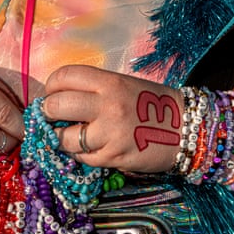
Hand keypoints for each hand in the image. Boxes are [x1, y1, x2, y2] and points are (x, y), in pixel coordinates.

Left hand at [43, 65, 183, 172]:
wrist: (186, 128)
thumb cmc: (152, 104)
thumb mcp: (124, 85)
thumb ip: (94, 90)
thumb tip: (59, 100)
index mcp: (109, 82)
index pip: (64, 76)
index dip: (51, 86)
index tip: (52, 93)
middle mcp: (106, 105)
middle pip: (56, 105)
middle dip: (48, 112)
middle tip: (53, 116)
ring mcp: (109, 133)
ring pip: (63, 137)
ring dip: (62, 137)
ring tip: (70, 135)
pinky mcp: (113, 157)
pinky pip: (82, 157)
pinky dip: (81, 154)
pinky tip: (91, 148)